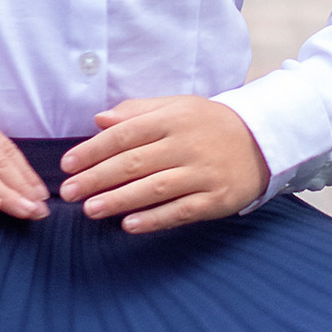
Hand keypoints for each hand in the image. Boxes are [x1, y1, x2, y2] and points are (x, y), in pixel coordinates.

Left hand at [61, 96, 268, 234]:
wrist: (263, 140)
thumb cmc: (209, 124)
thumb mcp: (177, 106)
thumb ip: (137, 111)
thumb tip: (99, 120)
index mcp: (173, 118)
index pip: (124, 134)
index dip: (92, 150)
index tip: (67, 165)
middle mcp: (187, 145)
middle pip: (134, 163)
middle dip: (96, 178)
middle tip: (68, 192)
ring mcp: (203, 173)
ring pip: (154, 188)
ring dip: (119, 200)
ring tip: (90, 210)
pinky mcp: (217, 199)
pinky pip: (181, 210)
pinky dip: (154, 219)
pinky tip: (129, 225)